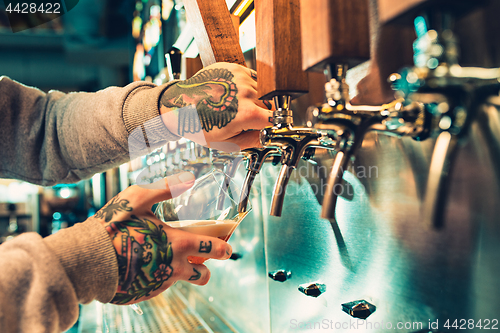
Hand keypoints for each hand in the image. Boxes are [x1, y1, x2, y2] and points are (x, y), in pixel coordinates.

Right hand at [92, 172, 231, 304]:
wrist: (87, 259)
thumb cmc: (113, 225)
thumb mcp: (138, 198)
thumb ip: (165, 187)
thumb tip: (189, 178)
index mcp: (177, 243)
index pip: (212, 250)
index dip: (224, 249)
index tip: (227, 248)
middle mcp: (172, 267)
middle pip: (203, 275)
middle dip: (208, 268)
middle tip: (204, 260)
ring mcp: (158, 283)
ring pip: (181, 281)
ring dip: (182, 272)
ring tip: (169, 259)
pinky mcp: (143, 293)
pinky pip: (158, 286)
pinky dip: (158, 276)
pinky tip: (145, 264)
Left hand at [159, 62, 273, 150]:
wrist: (179, 105)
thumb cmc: (198, 124)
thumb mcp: (225, 143)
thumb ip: (250, 141)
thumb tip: (264, 138)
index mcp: (246, 114)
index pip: (274, 118)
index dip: (270, 124)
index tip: (267, 126)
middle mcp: (246, 93)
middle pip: (267, 104)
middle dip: (260, 112)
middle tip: (243, 118)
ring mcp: (240, 78)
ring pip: (260, 90)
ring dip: (253, 98)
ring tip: (233, 105)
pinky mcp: (234, 68)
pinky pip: (250, 78)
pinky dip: (245, 86)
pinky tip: (231, 94)